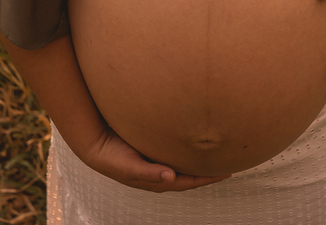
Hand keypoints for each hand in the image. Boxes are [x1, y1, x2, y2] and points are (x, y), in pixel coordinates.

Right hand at [78, 125, 232, 192]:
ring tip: (215, 154)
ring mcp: (156, 163)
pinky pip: (175, 153)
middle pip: (190, 175)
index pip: (189, 182)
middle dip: (208, 172)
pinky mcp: (152, 151)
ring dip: (198, 162)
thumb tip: (171, 177)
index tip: (226, 173)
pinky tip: (192, 142)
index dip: (207, 179)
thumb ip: (150, 172)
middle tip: (228, 163)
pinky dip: (186, 151)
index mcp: (158, 180)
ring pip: (183, 165)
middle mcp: (160, 173)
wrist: (96, 145)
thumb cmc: (113, 158)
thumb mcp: (130, 166)